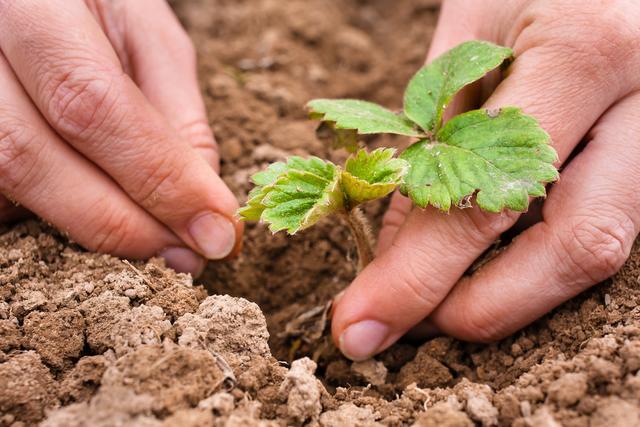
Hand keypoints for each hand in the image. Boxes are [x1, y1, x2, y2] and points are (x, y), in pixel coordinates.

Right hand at [0, 0, 241, 275]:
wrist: (31, 2)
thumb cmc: (95, 6)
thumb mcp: (148, 36)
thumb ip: (175, 114)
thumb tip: (203, 206)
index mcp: (28, 4)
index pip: (89, 103)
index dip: (158, 178)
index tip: (216, 233)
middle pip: (29, 157)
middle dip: (123, 223)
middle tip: (188, 255)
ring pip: (8, 185)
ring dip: (91, 228)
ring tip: (154, 239)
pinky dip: (56, 212)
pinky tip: (99, 206)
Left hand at [332, 0, 639, 360]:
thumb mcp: (467, 35)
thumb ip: (433, 139)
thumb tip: (395, 247)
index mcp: (586, 52)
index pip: (488, 199)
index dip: (415, 278)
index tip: (358, 324)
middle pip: (575, 248)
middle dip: (478, 308)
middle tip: (406, 324)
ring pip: (600, 250)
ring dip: (511, 295)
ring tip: (437, 300)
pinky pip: (602, 227)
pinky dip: (536, 263)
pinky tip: (484, 266)